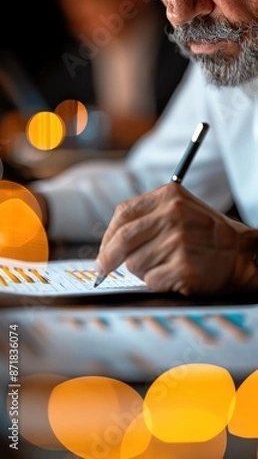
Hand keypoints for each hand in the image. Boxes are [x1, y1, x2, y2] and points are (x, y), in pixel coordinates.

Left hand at [95, 184, 257, 295]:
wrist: (240, 254)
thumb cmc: (206, 234)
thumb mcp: (180, 209)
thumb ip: (147, 217)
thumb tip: (108, 243)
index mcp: (169, 196)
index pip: (123, 214)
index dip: (107, 236)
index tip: (103, 251)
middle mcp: (173, 215)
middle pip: (123, 239)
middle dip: (107, 258)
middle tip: (102, 269)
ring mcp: (178, 241)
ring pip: (135, 264)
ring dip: (142, 271)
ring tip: (164, 265)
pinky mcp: (183, 267)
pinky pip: (150, 280)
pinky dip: (157, 282)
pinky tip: (173, 275)